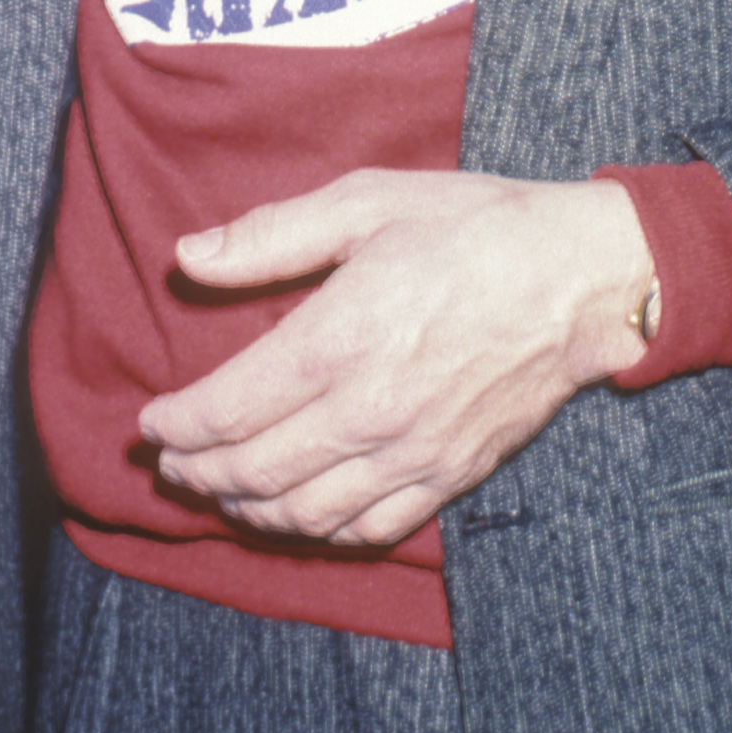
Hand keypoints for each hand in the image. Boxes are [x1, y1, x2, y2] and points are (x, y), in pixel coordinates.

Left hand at [137, 168, 655, 547]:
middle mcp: (369, 411)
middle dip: (196, 472)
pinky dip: (316, 531)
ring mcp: (412, 453)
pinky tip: (295, 512)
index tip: (152, 421)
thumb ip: (271, 235)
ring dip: (245, 508)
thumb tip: (189, 257)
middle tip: (170, 461)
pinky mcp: (449, 475)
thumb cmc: (472, 228)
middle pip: (253, 471)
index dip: (177, 424)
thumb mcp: (366, 201)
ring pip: (303, 512)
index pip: (228, 409)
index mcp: (339, 339)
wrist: (579, 278)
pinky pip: (367, 529)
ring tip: (218, 488)